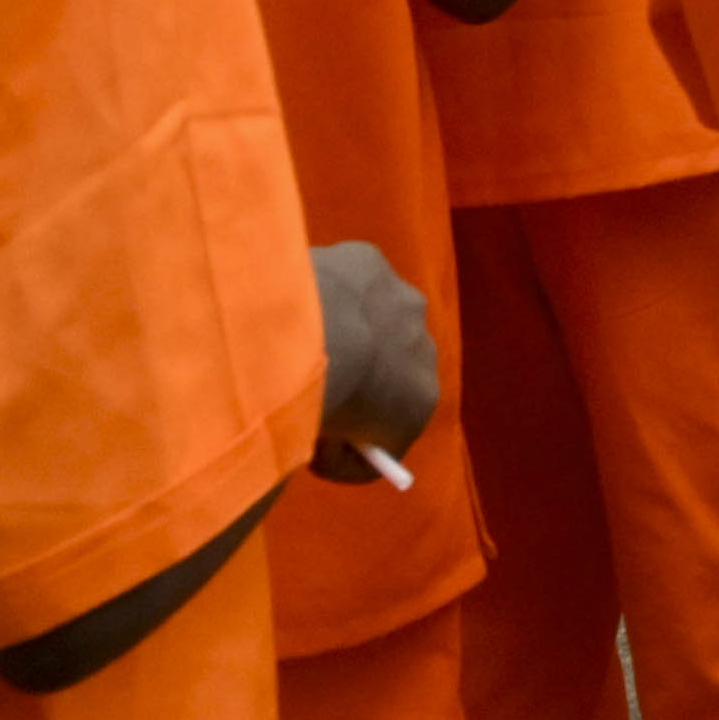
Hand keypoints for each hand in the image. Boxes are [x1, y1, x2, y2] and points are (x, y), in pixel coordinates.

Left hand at [309, 241, 440, 476]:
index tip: (320, 437)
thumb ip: (339, 459)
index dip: (359, 429)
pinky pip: (349, 282)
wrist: (314, 335)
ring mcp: (400, 298)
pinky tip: (293, 302)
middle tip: (310, 387)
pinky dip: (329, 291)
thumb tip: (330, 450)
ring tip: (297, 341)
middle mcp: (424, 345)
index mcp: (422, 399)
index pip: (394, 420)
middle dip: (359, 374)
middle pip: (388, 364)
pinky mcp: (370, 259)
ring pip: (373, 317)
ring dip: (349, 327)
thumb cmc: (325, 406)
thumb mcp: (328, 460)